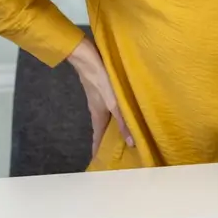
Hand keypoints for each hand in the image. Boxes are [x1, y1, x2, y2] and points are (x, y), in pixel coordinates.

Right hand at [67, 38, 132, 157]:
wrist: (86, 55)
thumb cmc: (99, 78)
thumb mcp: (113, 101)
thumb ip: (123, 119)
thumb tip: (131, 142)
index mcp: (98, 114)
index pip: (98, 137)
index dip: (98, 149)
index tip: (100, 162)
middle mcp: (98, 108)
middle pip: (103, 127)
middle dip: (109, 138)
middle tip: (119, 149)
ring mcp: (100, 97)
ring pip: (108, 116)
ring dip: (115, 124)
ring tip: (126, 131)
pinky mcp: (104, 87)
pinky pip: (111, 104)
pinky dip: (118, 111)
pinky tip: (126, 107)